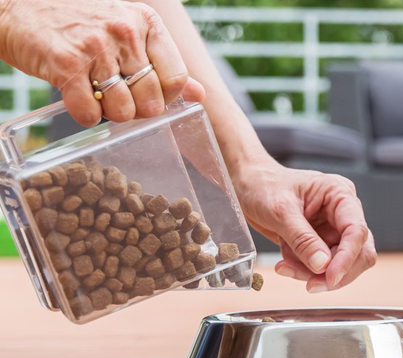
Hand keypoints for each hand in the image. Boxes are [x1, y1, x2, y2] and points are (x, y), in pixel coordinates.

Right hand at [0, 0, 203, 125]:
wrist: (17, 8)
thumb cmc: (76, 23)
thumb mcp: (126, 31)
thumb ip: (163, 62)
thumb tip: (199, 94)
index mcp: (147, 23)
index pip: (176, 77)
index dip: (165, 97)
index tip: (147, 96)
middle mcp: (125, 32)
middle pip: (152, 99)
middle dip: (137, 110)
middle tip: (117, 99)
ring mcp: (96, 47)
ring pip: (124, 110)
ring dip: (110, 114)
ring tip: (95, 95)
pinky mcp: (66, 64)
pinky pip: (90, 113)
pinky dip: (85, 116)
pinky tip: (77, 99)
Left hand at [233, 161, 375, 292]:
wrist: (247, 186)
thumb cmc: (263, 185)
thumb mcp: (280, 211)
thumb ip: (303, 239)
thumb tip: (322, 265)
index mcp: (340, 194)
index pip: (356, 230)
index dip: (347, 257)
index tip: (331, 277)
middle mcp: (342, 213)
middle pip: (358, 251)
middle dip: (335, 271)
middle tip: (312, 285)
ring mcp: (333, 229)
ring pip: (339, 264)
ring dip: (314, 273)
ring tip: (286, 267)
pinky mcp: (320, 242)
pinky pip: (321, 266)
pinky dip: (304, 271)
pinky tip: (285, 263)